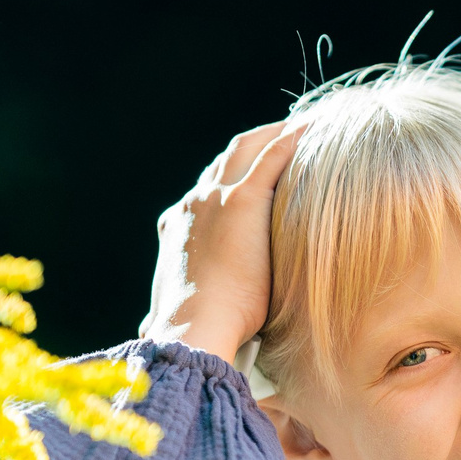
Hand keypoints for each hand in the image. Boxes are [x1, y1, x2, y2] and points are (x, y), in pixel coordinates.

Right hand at [142, 121, 303, 364]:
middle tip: (284, 138)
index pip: (205, 190)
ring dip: (274, 134)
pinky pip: (271, 158)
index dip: (230, 178)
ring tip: (303, 127)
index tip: (253, 177)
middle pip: (225, 160)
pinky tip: (312, 131)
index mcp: (178, 226)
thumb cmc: (192, 332)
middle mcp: (194, 204)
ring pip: (247, 149)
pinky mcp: (242, 202)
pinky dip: (290, 141)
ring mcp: (215, 198)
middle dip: (254, 146)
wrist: (192, 329)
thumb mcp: (178, 311)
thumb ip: (171, 311)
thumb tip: (148, 327)